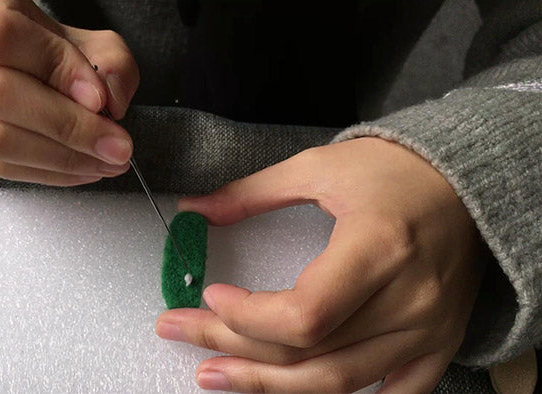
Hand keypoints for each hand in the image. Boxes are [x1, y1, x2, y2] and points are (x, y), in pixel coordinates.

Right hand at [0, 0, 138, 184]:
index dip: (54, 70)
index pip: (0, 36)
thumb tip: (109, 104)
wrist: (16, 60)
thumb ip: (110, 64)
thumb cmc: (50, 47)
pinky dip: (43, 173)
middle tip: (115, 146)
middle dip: (67, 128)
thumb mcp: (88, 40)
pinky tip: (79, 170)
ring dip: (60, 159)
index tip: (99, 99)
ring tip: (104, 162)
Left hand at [156, 137, 483, 392]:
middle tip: (183, 334)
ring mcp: (426, 329)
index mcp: (378, 248)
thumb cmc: (396, 168)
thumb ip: (251, 193)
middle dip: (235, 349)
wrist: (467, 178)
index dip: (246, 317)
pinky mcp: (437, 342)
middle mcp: (408, 299)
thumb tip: (193, 209)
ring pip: (338, 383)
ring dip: (270, 386)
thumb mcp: (317, 167)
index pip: (304, 315)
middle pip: (309, 353)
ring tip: (216, 376)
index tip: (209, 295)